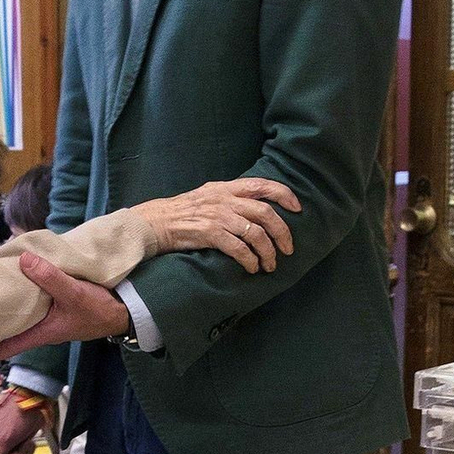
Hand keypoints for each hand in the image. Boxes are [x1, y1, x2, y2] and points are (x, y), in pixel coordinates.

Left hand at [0, 252, 132, 357]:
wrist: (123, 311)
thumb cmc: (99, 310)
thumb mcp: (74, 292)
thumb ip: (50, 277)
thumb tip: (23, 260)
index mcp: (41, 333)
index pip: (6, 348)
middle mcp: (41, 330)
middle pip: (8, 331)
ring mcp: (47, 320)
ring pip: (19, 317)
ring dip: (6, 306)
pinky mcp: (54, 309)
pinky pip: (31, 305)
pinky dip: (21, 296)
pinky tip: (16, 280)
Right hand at [135, 177, 300, 270]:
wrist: (156, 222)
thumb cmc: (182, 212)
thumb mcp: (208, 195)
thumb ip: (230, 198)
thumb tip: (254, 208)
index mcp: (226, 188)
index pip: (262, 185)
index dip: (284, 195)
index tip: (297, 209)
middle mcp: (225, 199)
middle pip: (265, 212)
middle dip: (282, 232)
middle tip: (288, 248)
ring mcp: (218, 216)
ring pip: (256, 233)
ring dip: (268, 252)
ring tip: (270, 265)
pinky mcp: (210, 234)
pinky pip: (239, 249)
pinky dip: (250, 260)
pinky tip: (252, 268)